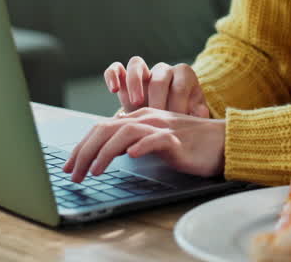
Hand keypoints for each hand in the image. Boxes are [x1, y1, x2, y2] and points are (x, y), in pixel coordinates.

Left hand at [62, 108, 225, 181]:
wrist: (221, 142)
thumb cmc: (188, 144)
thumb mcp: (154, 139)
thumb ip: (133, 140)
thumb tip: (107, 152)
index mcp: (139, 116)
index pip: (101, 127)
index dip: (81, 146)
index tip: (69, 165)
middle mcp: (147, 117)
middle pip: (107, 128)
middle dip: (84, 151)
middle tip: (72, 173)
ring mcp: (161, 126)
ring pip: (125, 132)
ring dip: (105, 152)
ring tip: (94, 172)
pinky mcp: (176, 139)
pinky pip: (156, 139)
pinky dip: (141, 146)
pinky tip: (131, 157)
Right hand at [104, 57, 209, 117]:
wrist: (166, 117)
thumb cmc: (183, 115)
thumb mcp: (195, 114)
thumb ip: (198, 114)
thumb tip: (199, 114)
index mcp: (184, 74)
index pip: (181, 86)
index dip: (177, 105)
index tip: (174, 123)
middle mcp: (163, 69)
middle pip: (159, 77)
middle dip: (158, 99)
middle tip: (156, 118)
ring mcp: (143, 71)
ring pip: (136, 64)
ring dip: (135, 84)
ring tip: (137, 103)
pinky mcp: (124, 77)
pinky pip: (116, 68)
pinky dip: (113, 75)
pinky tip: (113, 90)